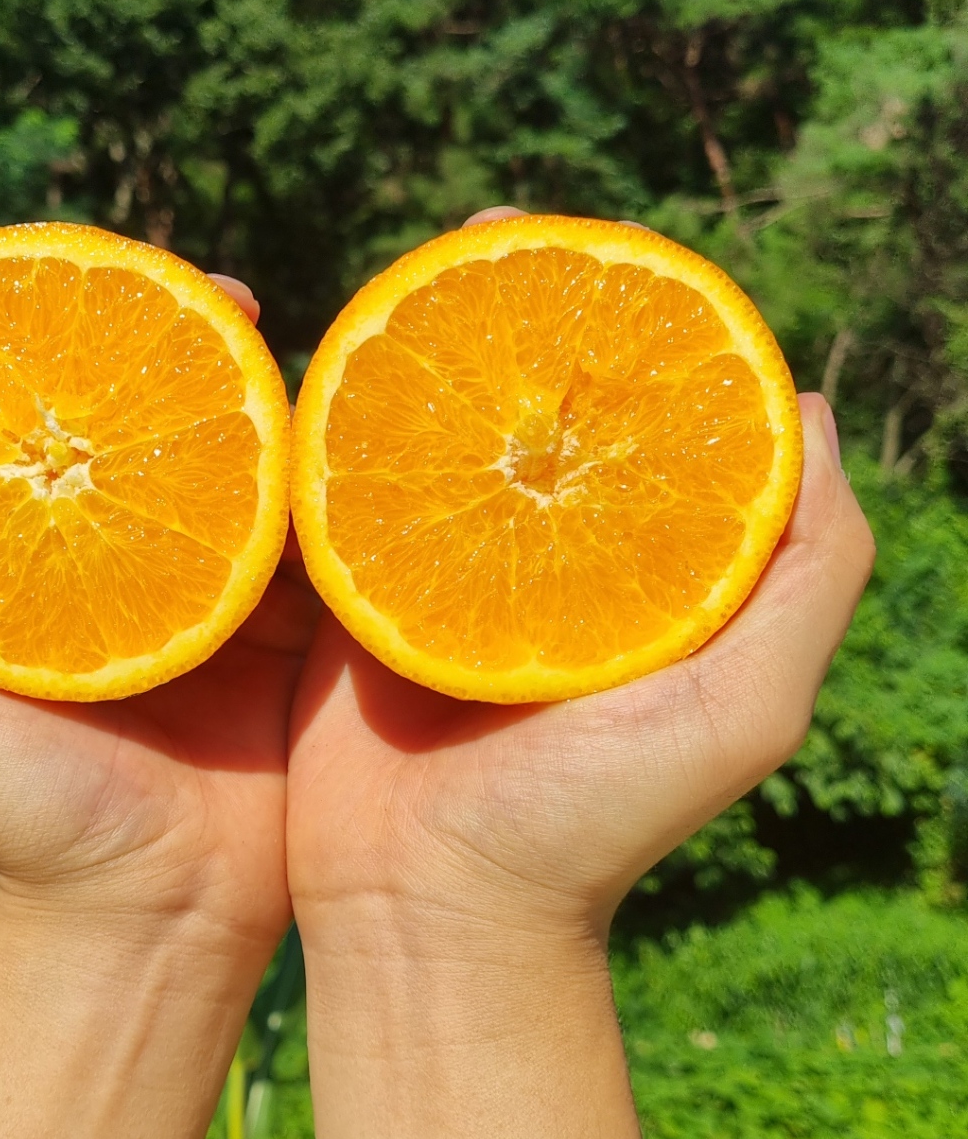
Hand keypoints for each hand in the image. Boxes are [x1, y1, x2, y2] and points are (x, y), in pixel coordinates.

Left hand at [0, 274, 313, 959]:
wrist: (153, 912)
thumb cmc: (12, 810)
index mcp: (29, 553)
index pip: (39, 412)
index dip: (60, 335)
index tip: (98, 282)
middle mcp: (115, 551)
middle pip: (146, 416)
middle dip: (182, 337)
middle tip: (228, 296)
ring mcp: (208, 580)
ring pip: (237, 455)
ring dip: (265, 387)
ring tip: (291, 340)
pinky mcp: (289, 620)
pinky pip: (312, 527)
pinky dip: (329, 472)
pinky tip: (353, 420)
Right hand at [283, 206, 874, 1138]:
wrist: (429, 912)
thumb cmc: (588, 825)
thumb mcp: (744, 708)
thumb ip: (812, 569)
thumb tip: (813, 402)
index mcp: (636, 576)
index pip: (648, 423)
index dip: (637, 328)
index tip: (607, 248)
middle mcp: (545, 565)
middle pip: (534, 411)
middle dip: (519, 310)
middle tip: (491, 226)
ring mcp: (444, 578)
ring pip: (438, 436)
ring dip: (428, 345)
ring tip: (416, 265)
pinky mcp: (353, 599)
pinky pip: (347, 493)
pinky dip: (343, 427)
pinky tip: (324, 355)